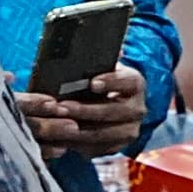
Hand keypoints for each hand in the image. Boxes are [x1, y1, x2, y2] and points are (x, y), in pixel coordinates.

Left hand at [12, 65, 150, 156]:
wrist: (115, 102)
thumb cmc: (100, 78)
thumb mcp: (103, 66)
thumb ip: (97, 57)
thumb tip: (94, 41)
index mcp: (135, 83)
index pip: (127, 81)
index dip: (110, 82)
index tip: (92, 82)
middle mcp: (138, 108)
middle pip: (112, 112)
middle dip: (84, 110)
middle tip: (61, 107)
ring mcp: (129, 130)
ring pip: (103, 134)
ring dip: (76, 131)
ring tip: (54, 124)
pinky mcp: (117, 147)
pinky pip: (96, 149)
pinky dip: (76, 145)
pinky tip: (57, 139)